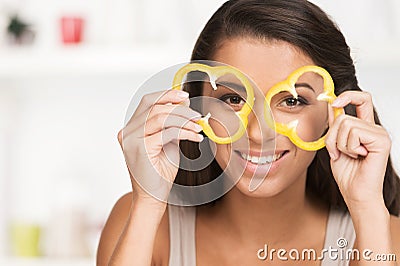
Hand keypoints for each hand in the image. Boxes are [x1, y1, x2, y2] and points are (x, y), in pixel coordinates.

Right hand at [118, 90, 202, 205]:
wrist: (153, 197)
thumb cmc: (160, 172)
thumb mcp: (168, 142)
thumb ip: (173, 123)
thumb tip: (184, 104)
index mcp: (132, 128)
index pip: (147, 102)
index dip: (166, 95)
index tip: (185, 96)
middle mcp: (127, 131)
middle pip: (154, 107)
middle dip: (179, 108)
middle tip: (197, 115)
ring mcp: (131, 139)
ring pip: (160, 117)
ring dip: (184, 120)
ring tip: (198, 127)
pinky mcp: (140, 148)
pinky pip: (166, 132)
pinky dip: (184, 132)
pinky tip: (195, 137)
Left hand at [325, 91, 390, 211]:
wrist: (355, 193)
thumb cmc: (348, 173)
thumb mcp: (335, 144)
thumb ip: (336, 125)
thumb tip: (332, 104)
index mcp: (365, 128)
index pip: (362, 100)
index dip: (348, 96)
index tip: (335, 101)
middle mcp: (374, 128)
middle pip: (344, 117)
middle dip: (332, 136)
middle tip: (338, 152)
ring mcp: (380, 134)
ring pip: (346, 124)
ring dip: (340, 144)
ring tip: (350, 156)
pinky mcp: (382, 140)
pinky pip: (354, 133)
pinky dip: (349, 147)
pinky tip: (359, 157)